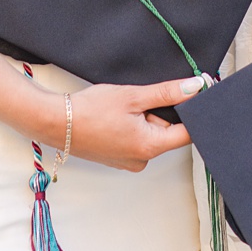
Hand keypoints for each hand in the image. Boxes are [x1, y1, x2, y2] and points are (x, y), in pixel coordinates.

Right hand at [38, 76, 200, 171]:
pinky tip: (113, 120)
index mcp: (151, 146)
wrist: (56, 122)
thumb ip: (167, 92)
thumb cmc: (90, 110)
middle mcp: (143, 160)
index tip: (189, 95)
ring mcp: (130, 162)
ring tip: (119, 111)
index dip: (191, 111)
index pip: (188, 132)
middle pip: (167, 132)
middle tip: (136, 101)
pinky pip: (136, 141)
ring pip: (150, 135)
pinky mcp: (119, 160)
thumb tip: (195, 87)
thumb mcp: (132, 95)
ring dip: (142, 120)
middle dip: (156, 113)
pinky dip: (130, 128)